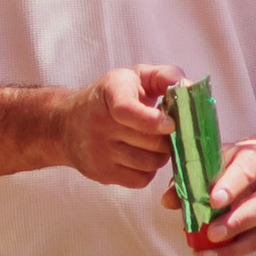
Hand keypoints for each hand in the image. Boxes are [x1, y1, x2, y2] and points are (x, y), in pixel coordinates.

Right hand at [57, 65, 182, 188]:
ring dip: (160, 155)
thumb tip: (189, 87)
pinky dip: (149, 171)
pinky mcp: (102, 174)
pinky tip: (142, 156)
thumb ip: (164, 76)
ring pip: (150, 163)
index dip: (152, 119)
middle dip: (169, 138)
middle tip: (168, 131)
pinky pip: (141, 180)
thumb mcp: (133, 76)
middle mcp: (100, 124)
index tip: (170, 124)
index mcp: (111, 93)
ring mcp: (99, 152)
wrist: (66, 124)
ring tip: (153, 143)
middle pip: (151, 142)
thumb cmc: (109, 97)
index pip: (127, 110)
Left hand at [165, 140, 255, 255]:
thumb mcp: (213, 161)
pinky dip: (230, 253)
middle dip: (236, 221)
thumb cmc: (231, 163)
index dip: (230, 187)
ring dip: (232, 246)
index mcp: (255, 159)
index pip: (245, 172)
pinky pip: (254, 244)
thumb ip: (190, 178)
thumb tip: (168, 200)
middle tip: (211, 233)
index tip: (213, 201)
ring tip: (206, 253)